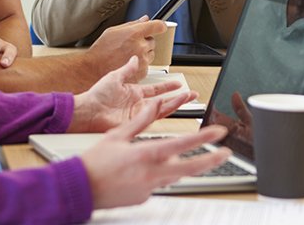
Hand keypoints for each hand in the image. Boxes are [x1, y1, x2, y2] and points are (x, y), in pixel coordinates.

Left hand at [70, 55, 195, 132]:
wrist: (87, 110)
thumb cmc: (96, 95)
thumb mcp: (115, 76)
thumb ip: (128, 69)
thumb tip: (135, 58)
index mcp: (134, 94)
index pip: (156, 90)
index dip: (168, 86)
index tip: (178, 83)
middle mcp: (139, 105)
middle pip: (164, 101)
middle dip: (179, 98)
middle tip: (192, 94)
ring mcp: (138, 115)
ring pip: (162, 109)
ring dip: (176, 103)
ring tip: (188, 97)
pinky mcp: (136, 123)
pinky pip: (152, 116)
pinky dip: (161, 110)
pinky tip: (169, 103)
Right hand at [81, 97, 229, 208]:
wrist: (78, 189)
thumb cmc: (94, 162)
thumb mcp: (117, 135)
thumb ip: (140, 121)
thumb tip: (154, 105)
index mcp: (146, 155)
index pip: (182, 145)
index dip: (204, 138)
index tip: (219, 133)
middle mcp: (151, 174)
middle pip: (190, 168)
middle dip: (211, 160)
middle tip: (226, 152)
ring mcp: (148, 188)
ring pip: (174, 176)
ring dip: (180, 166)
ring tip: (173, 157)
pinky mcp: (143, 198)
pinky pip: (157, 184)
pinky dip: (156, 175)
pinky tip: (141, 170)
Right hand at [88, 18, 164, 79]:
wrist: (94, 70)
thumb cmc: (101, 51)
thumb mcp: (113, 31)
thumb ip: (132, 24)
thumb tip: (145, 19)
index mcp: (134, 34)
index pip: (157, 26)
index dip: (160, 25)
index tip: (160, 26)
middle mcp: (141, 46)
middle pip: (152, 41)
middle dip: (144, 41)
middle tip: (130, 45)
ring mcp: (142, 60)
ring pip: (151, 53)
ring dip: (143, 53)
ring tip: (127, 55)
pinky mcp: (143, 71)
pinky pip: (147, 65)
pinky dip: (141, 64)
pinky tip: (128, 63)